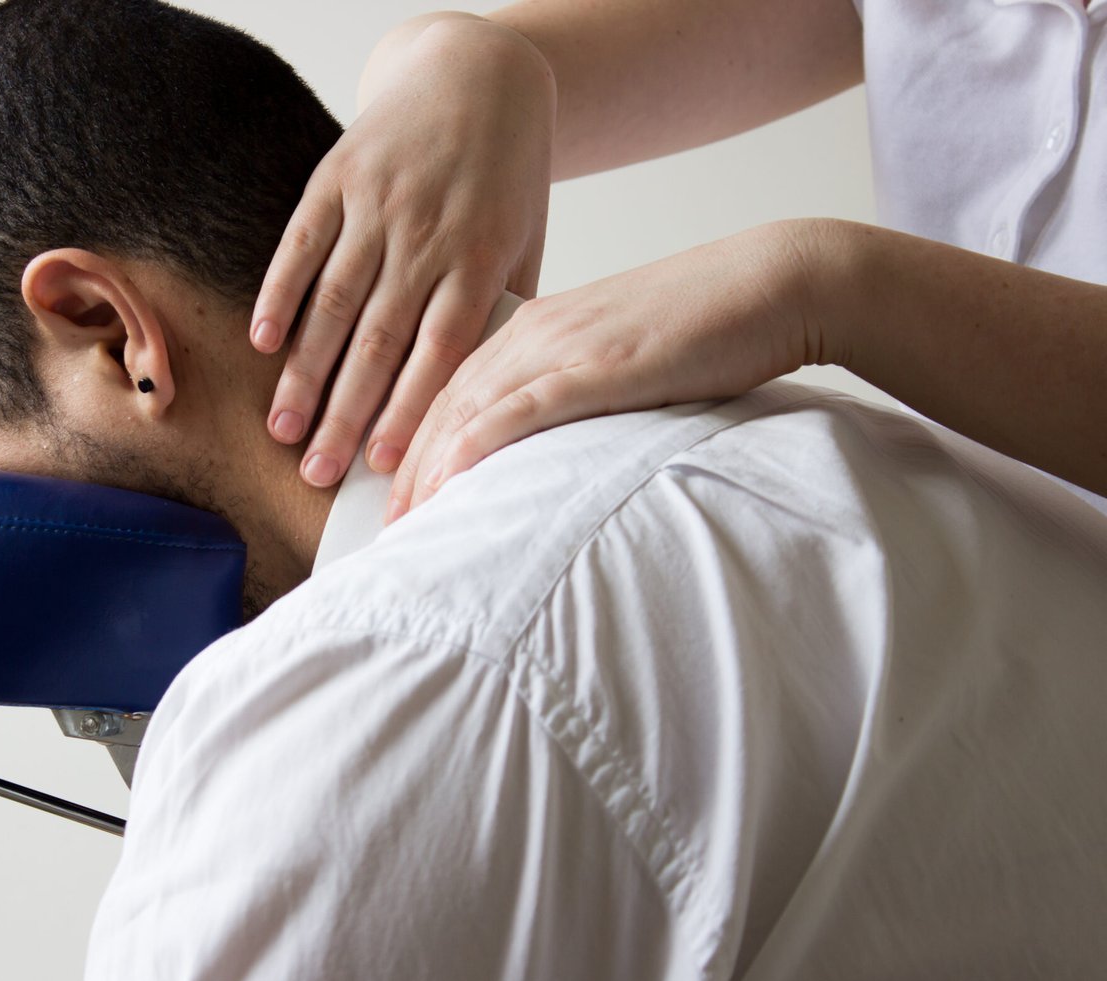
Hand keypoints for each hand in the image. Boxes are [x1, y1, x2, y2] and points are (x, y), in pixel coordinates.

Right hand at [251, 14, 553, 486]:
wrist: (477, 75)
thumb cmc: (506, 176)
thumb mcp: (523, 241)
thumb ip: (504, 312)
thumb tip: (483, 398)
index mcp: (479, 259)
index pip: (439, 353)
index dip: (409, 411)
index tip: (383, 466)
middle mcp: (426, 236)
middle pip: (379, 341)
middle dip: (345, 414)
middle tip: (315, 473)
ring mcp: (378, 205)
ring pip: (335, 303)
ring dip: (305, 372)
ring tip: (281, 429)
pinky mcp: (338, 176)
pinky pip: (302, 244)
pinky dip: (279, 293)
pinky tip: (263, 343)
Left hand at [389, 222, 821, 519]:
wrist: (770, 284)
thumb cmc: (704, 326)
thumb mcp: (621, 355)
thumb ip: (576, 386)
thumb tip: (550, 438)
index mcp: (536, 325)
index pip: (454, 389)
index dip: (415, 441)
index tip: (393, 492)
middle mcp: (535, 331)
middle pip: (447, 403)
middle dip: (408, 465)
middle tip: (383, 523)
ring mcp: (564, 346)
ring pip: (471, 407)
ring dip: (430, 466)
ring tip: (404, 520)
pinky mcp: (600, 366)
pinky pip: (524, 407)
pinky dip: (480, 441)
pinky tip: (450, 475)